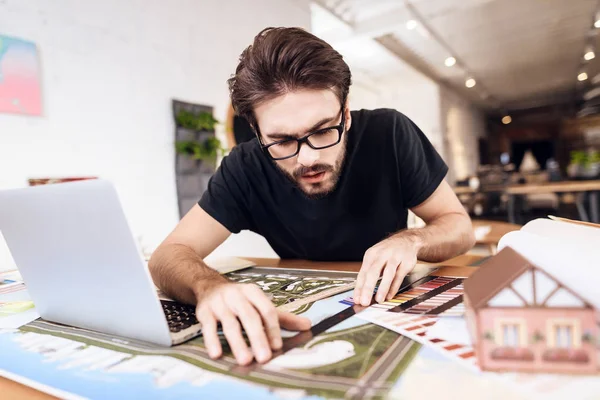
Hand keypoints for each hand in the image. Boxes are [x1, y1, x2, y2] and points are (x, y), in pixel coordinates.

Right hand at [195, 282, 310, 364]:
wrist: (210, 286)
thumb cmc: (240, 300)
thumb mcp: (261, 304)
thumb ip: (283, 317)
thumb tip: (308, 326)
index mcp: (253, 292)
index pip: (266, 310)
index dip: (272, 328)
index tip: (277, 346)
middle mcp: (237, 295)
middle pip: (249, 317)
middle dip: (257, 337)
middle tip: (264, 357)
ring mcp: (219, 303)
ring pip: (230, 324)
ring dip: (238, 343)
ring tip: (245, 360)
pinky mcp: (204, 311)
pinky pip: (208, 327)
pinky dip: (212, 340)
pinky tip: (217, 354)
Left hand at [353, 235, 418, 305]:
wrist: (406, 240)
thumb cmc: (387, 251)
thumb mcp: (375, 258)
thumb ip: (369, 273)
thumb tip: (361, 292)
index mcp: (371, 255)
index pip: (362, 273)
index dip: (359, 287)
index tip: (356, 299)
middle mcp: (382, 255)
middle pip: (373, 273)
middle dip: (368, 288)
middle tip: (364, 301)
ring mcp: (395, 258)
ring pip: (388, 274)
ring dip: (382, 288)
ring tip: (378, 300)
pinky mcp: (406, 262)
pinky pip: (399, 276)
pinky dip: (394, 287)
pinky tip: (389, 295)